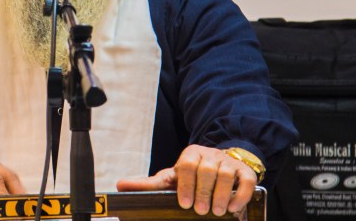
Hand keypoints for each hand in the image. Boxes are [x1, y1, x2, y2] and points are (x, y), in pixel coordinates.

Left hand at [116, 145, 257, 216]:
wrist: (222, 162)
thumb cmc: (193, 174)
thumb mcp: (171, 177)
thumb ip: (149, 183)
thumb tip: (120, 186)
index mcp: (190, 154)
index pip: (187, 165)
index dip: (186, 184)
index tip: (184, 203)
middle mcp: (210, 155)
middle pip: (207, 171)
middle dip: (203, 192)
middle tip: (201, 211)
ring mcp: (228, 162)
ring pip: (226, 175)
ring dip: (222, 195)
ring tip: (217, 211)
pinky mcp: (246, 172)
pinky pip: (246, 181)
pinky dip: (241, 195)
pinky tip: (234, 208)